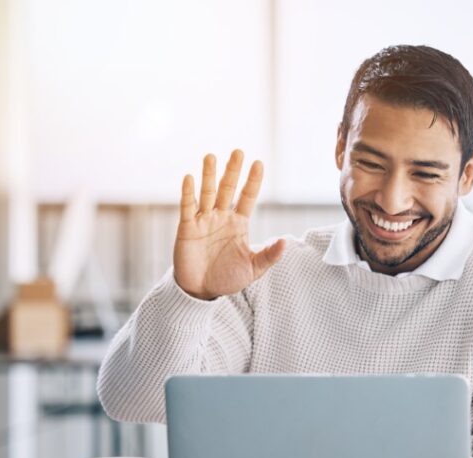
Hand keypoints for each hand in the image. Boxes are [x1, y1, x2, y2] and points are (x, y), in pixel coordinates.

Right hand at [174, 149, 284, 299]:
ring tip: (211, 157)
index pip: (247, 197)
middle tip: (238, 152)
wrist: (202, 291)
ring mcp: (204, 220)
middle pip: (228, 189)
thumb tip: (284, 241)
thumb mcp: (254, 269)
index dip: (253, 181)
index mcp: (239, 224)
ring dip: (209, 175)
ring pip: (207, 193)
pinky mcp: (187, 228)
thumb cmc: (228, 278)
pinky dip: (188, 193)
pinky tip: (190, 178)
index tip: (259, 163)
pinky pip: (188, 207)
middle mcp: (221, 217)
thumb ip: (269, 255)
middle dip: (232, 171)